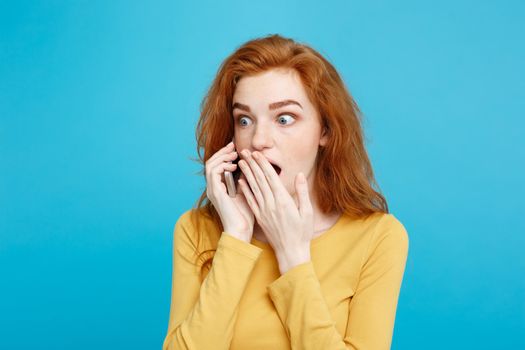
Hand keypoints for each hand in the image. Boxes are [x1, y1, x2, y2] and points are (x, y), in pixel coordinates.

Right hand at [205, 141, 253, 241]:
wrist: (242, 229)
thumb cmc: (246, 215)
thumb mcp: (246, 192)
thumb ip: (244, 179)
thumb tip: (249, 166)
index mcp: (219, 188)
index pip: (217, 166)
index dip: (225, 155)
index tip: (236, 148)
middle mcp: (214, 188)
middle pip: (211, 162)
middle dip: (222, 152)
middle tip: (234, 145)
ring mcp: (213, 190)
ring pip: (210, 165)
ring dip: (222, 156)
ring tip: (234, 153)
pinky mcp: (215, 192)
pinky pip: (213, 172)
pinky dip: (222, 165)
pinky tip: (234, 166)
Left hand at [237, 150, 313, 272]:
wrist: (290, 252)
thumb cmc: (302, 232)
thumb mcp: (307, 211)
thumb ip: (302, 192)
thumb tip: (299, 175)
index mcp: (283, 201)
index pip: (271, 178)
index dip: (263, 164)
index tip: (257, 153)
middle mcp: (271, 204)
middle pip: (259, 180)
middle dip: (252, 164)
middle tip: (245, 151)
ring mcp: (264, 211)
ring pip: (253, 188)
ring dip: (246, 174)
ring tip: (241, 162)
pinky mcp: (260, 217)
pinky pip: (250, 201)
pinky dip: (245, 190)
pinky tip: (240, 181)